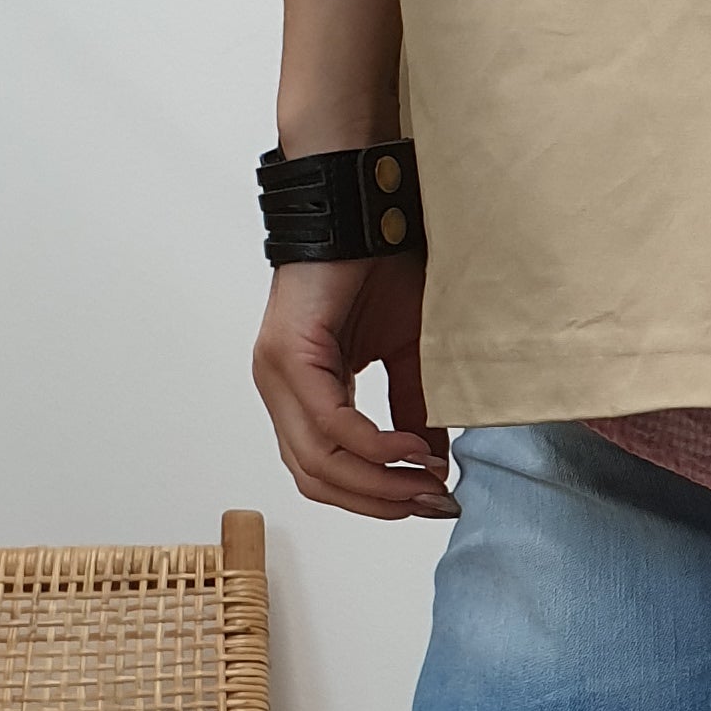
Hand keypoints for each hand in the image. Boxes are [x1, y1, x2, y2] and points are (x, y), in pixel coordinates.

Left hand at [253, 257, 456, 520]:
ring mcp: (278, 373)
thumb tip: (432, 465)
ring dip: (378, 482)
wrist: (369, 208)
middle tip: (432, 501)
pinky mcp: (289, 354)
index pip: (326, 471)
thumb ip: (413, 411)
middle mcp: (281, 388)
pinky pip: (328, 423)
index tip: (431, 502)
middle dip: (380, 501)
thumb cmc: (384, 267)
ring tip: (427, 479)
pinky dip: (373, 446)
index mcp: (303, 391)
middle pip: (317, 478)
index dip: (377, 499)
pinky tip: (413, 449)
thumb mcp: (408, 355)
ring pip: (318, 460)